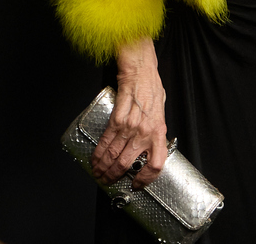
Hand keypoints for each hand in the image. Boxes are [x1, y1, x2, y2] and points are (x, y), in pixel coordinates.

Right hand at [91, 37, 166, 189]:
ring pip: (113, 155)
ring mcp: (130, 127)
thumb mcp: (160, 113)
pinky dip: (98, 153)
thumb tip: (148, 146)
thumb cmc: (152, 88)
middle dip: (114, 176)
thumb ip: (155, 131)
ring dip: (103, 168)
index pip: (156, 164)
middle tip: (108, 181)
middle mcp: (144, 132)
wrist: (141, 71)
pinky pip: (105, 141)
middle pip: (126, 163)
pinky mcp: (117, 119)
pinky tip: (95, 159)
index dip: (146, 179)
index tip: (138, 184)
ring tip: (98, 174)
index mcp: (158, 132)